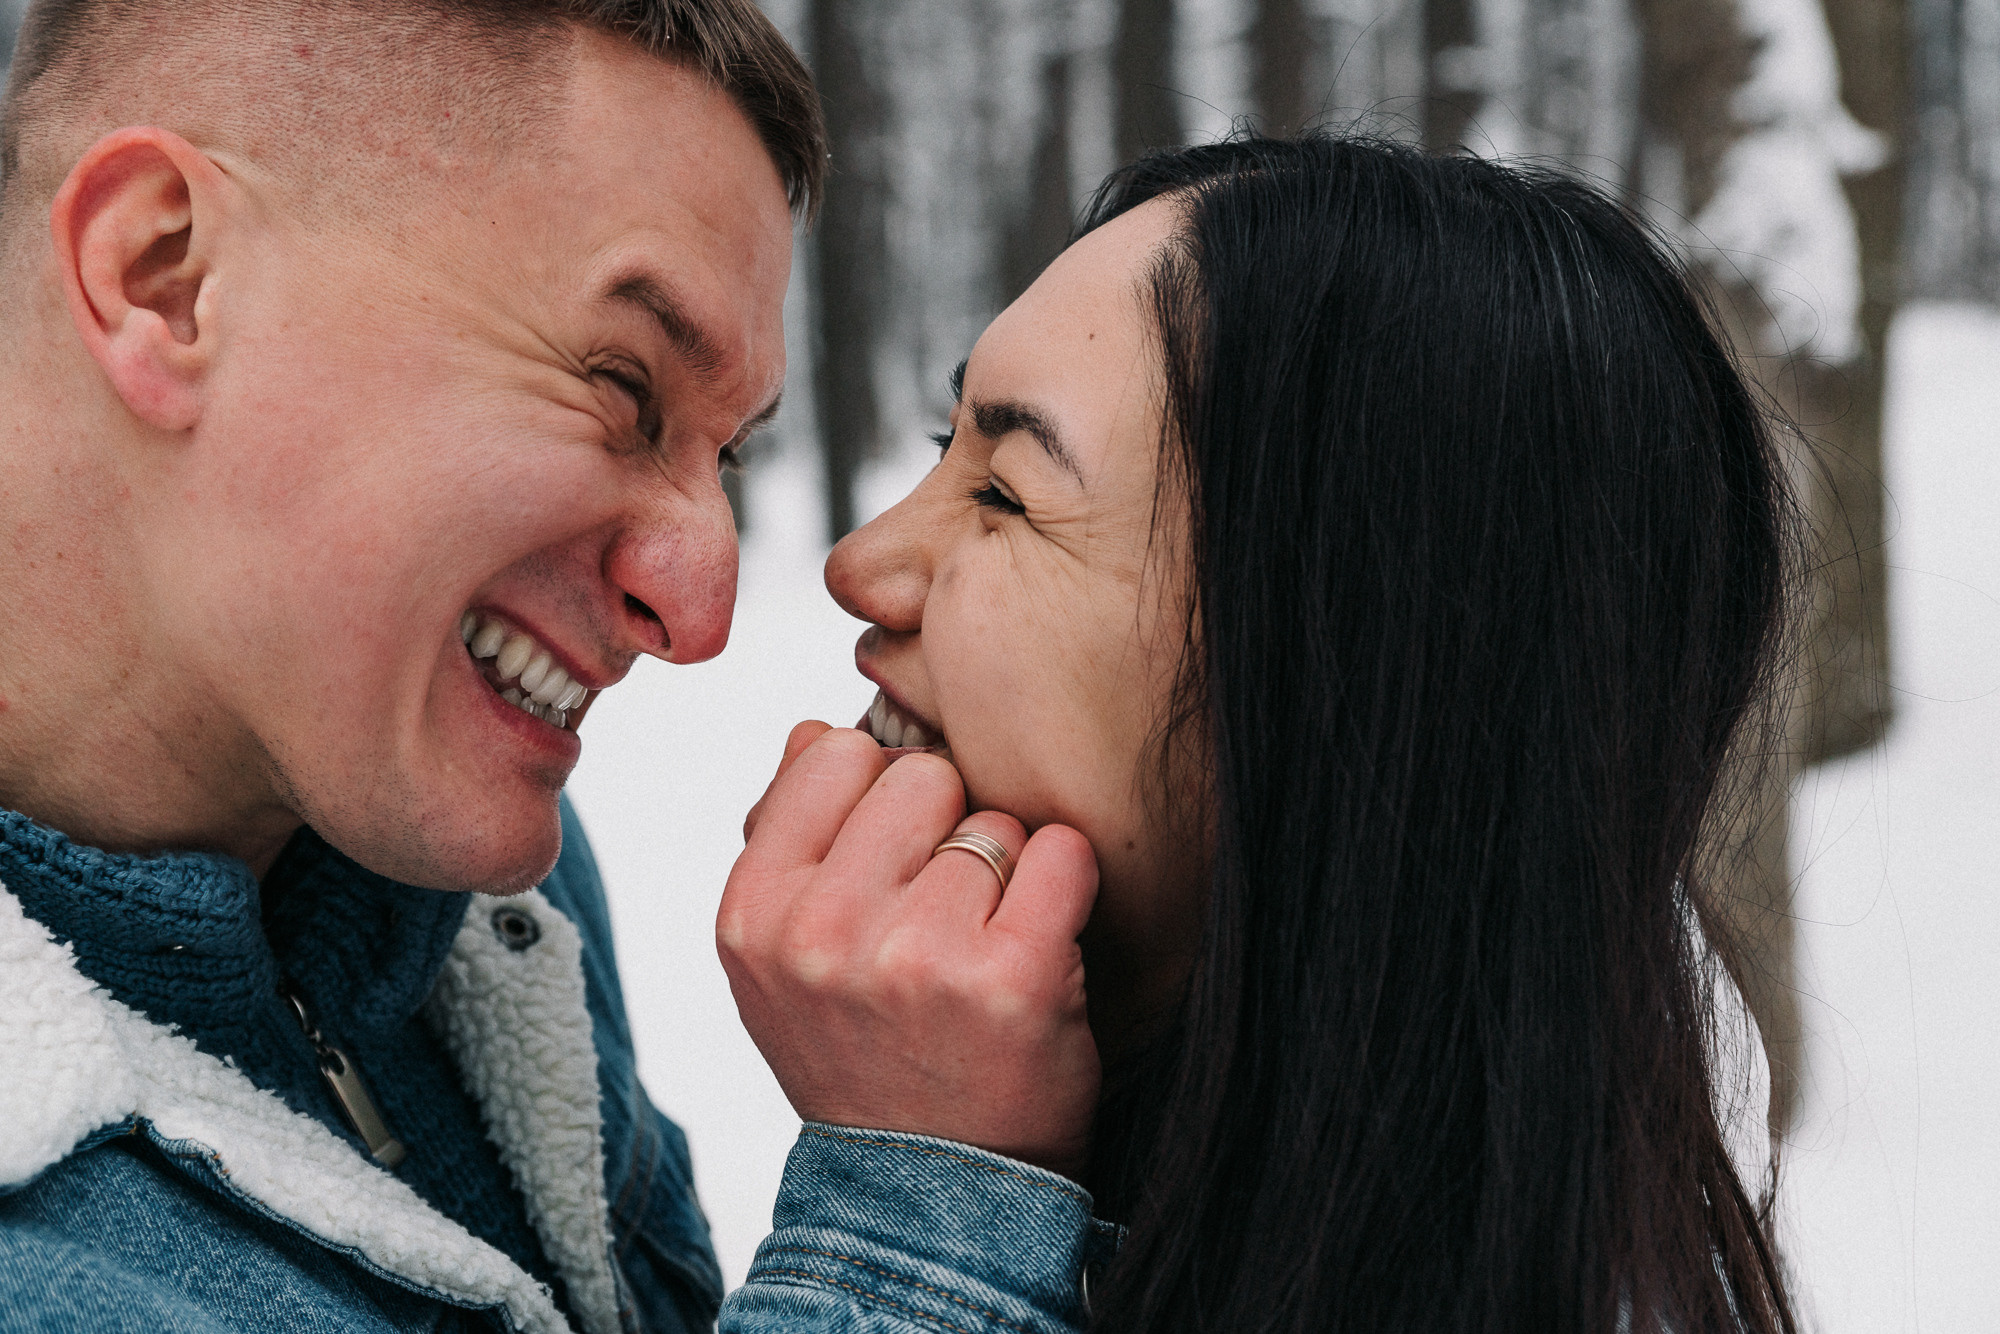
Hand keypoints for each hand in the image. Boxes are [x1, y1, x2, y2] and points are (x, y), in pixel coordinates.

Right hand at [719, 721, 1100, 1178]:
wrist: (927, 1199)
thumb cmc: (863, 1059)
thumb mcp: (782, 960)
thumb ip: (790, 837)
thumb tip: (816, 729)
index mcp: (754, 914)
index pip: (835, 757)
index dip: (881, 801)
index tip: (890, 866)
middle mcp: (822, 931)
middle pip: (921, 776)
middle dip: (945, 829)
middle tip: (944, 915)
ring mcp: (916, 954)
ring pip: (994, 821)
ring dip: (1006, 873)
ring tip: (982, 951)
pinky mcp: (1011, 978)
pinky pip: (1062, 853)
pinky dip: (1068, 886)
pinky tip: (1042, 943)